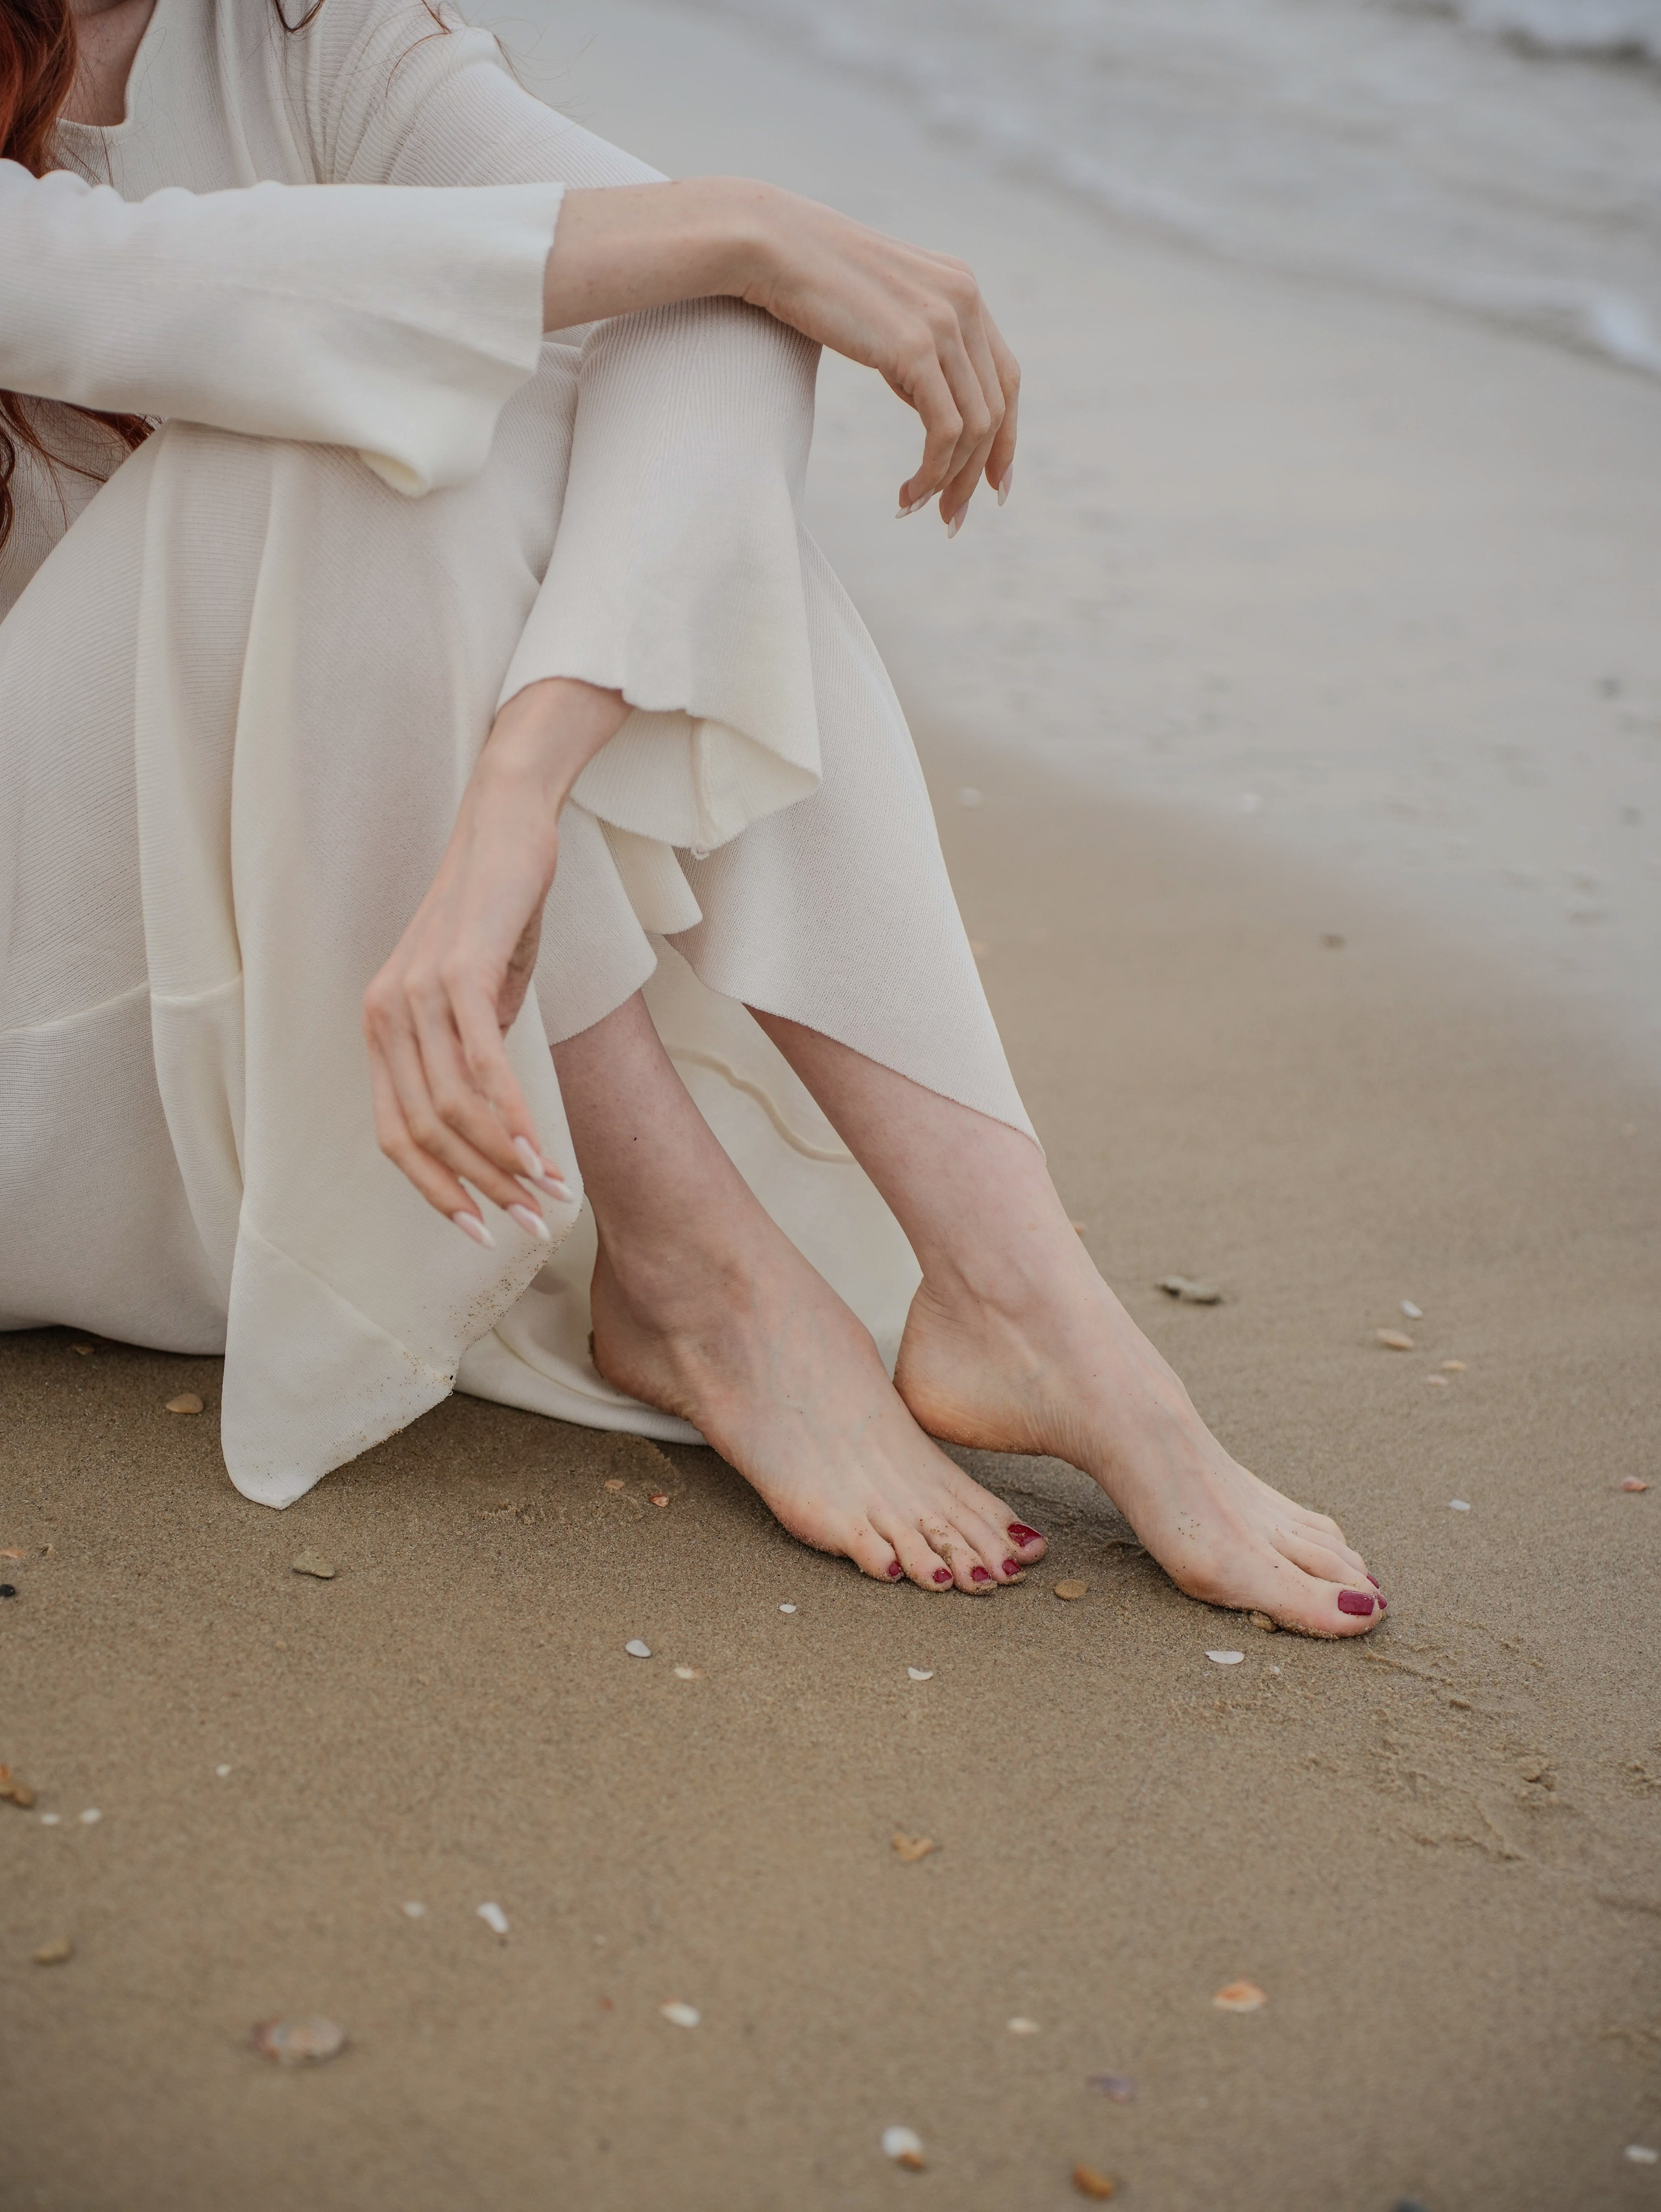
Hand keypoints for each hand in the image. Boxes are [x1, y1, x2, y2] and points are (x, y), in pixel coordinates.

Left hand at [361, 679, 627, 1245]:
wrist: (508, 825)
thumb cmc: (499, 909)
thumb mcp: (481, 992)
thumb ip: (473, 1051)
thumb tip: (495, 1114)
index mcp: (380, 1028)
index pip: (395, 1136)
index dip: (438, 1192)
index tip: (484, 1229)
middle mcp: (383, 1016)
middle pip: (423, 1134)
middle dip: (480, 1190)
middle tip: (533, 1224)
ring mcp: (415, 994)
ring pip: (453, 1109)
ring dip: (506, 1162)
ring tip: (551, 1193)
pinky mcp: (458, 972)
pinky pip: (482, 1066)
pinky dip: (514, 1117)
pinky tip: (543, 1150)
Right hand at [545, 179, 1018, 528]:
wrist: (770, 244)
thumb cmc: (807, 278)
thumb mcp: (878, 308)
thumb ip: (912, 338)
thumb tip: (922, 388)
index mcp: (962, 290)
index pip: (1005, 377)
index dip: (1006, 437)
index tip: (991, 485)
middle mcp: (965, 301)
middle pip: (996, 408)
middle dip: (978, 473)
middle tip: (951, 520)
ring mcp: (944, 322)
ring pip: (974, 427)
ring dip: (950, 481)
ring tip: (916, 510)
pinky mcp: (914, 347)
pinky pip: (945, 431)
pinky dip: (932, 473)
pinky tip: (905, 495)